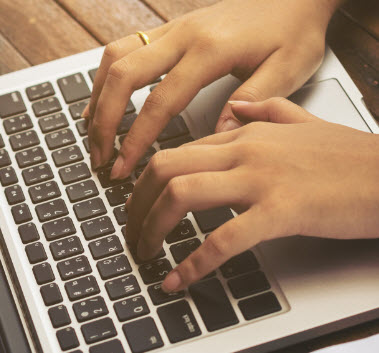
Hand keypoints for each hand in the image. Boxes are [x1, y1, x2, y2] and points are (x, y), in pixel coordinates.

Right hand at [85, 0, 342, 175]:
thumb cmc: (295, 29)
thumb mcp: (287, 69)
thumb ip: (252, 101)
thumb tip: (217, 135)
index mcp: (211, 50)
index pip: (160, 102)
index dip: (137, 140)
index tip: (124, 168)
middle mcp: (184, 35)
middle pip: (124, 76)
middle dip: (104, 122)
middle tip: (100, 157)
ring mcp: (174, 28)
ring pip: (116, 57)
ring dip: (98, 96)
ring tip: (93, 132)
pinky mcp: (172, 29)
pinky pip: (125, 47)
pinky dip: (107, 75)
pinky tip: (105, 97)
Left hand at [125, 98, 378, 292]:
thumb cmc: (347, 156)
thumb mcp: (301, 122)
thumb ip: (265, 109)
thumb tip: (235, 107)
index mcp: (246, 134)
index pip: (179, 151)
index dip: (148, 179)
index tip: (137, 202)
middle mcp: (245, 151)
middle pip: (166, 168)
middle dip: (137, 204)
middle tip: (131, 230)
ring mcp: (260, 180)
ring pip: (182, 195)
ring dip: (153, 228)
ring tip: (144, 253)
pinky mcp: (280, 212)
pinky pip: (223, 239)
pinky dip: (193, 263)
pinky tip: (178, 280)